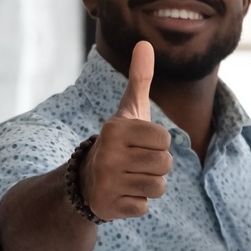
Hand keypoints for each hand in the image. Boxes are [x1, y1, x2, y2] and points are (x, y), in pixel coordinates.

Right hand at [81, 41, 171, 220]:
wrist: (86, 180)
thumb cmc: (119, 142)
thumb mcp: (128, 110)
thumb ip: (139, 79)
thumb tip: (145, 43)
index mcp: (115, 128)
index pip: (165, 139)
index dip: (158, 144)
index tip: (139, 143)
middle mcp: (108, 154)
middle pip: (165, 164)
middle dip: (156, 166)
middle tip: (134, 163)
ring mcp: (106, 181)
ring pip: (159, 187)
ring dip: (149, 185)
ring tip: (130, 178)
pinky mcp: (109, 206)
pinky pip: (145, 207)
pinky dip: (138, 203)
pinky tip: (122, 194)